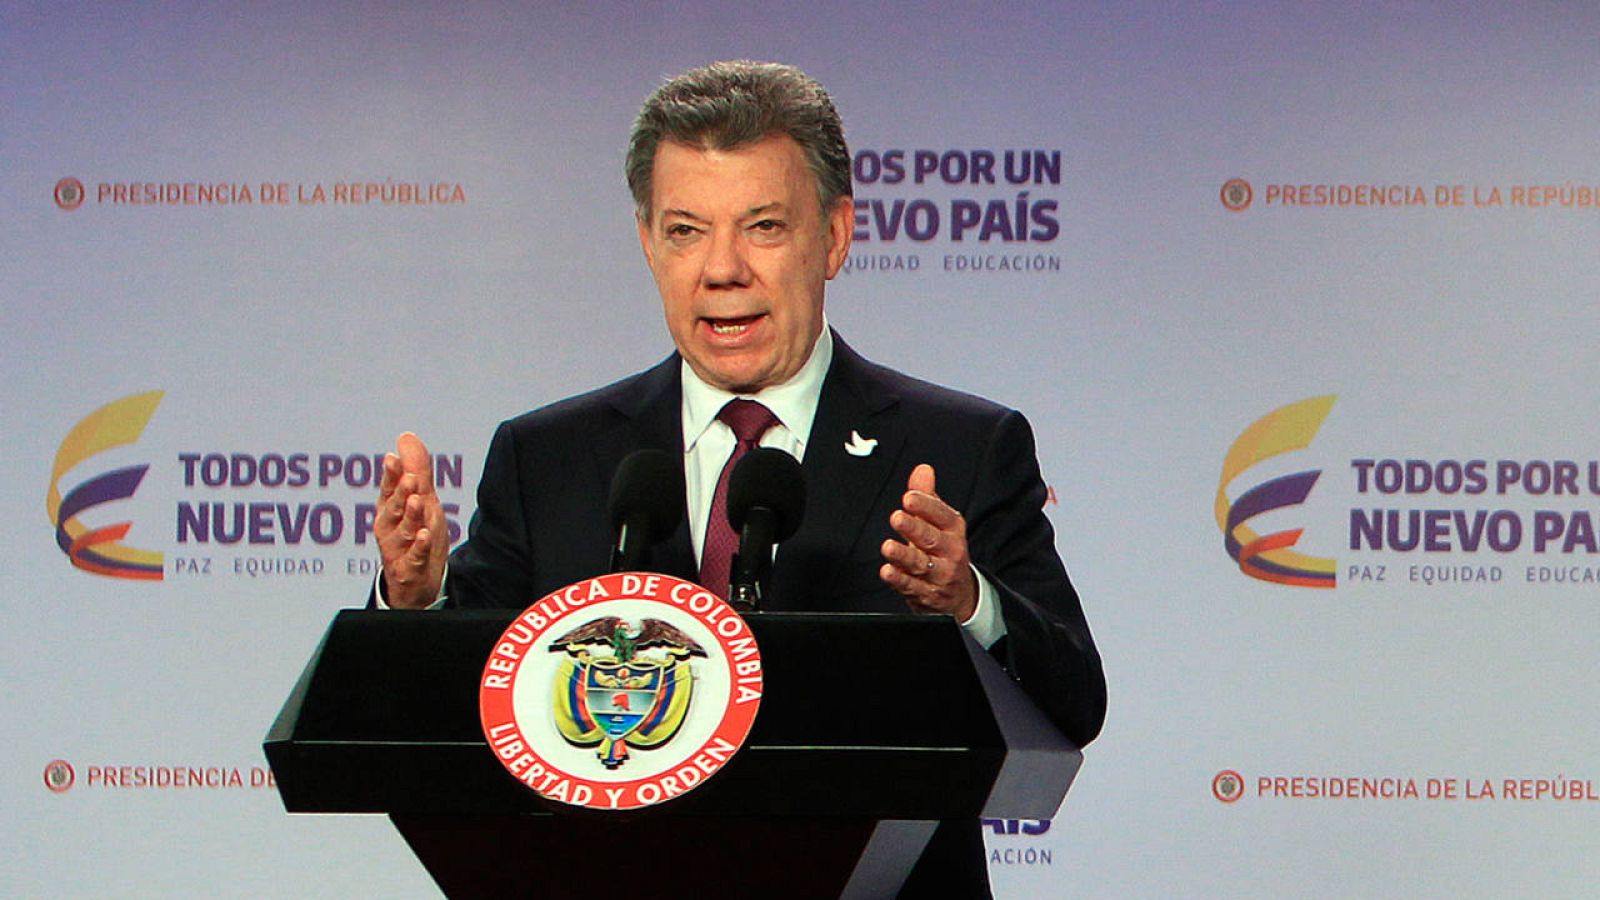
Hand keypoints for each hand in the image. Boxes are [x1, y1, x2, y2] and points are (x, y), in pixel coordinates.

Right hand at [374, 432, 448, 608]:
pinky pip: (413, 556)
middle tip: (410, 478)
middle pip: (393, 507)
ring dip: (409, 515)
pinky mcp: (408, 568)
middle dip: (400, 492)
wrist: (416, 580)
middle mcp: (389, 527)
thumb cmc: (415, 534)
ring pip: (402, 530)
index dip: (390, 475)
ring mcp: (397, 548)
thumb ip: (415, 469)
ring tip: (417, 501)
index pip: (389, 488)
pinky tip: (424, 535)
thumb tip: (406, 437)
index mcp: (390, 508)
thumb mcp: (419, 500)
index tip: (392, 458)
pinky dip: (418, 546)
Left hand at [879, 464, 977, 619]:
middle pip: (932, 539)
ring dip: (903, 556)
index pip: (942, 515)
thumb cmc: (944, 552)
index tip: (909, 497)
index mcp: (953, 530)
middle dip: (914, 528)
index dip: (926, 506)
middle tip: (897, 517)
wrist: (960, 596)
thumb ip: (927, 497)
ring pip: (920, 565)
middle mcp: (950, 553)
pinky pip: (912, 588)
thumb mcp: (940, 523)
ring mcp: (939, 575)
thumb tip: (922, 470)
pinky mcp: (927, 595)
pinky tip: (887, 572)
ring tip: (888, 547)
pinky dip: (899, 581)